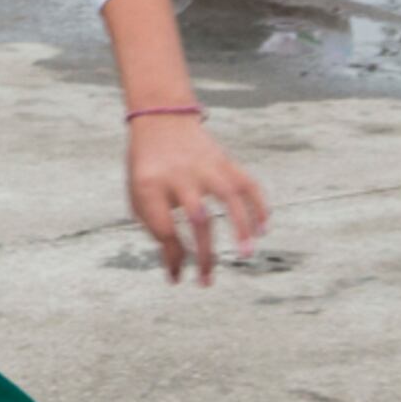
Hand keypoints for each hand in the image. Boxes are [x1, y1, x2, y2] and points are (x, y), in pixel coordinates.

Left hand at [128, 113, 268, 283]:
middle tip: (206, 282)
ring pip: (229, 196)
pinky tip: (263, 228)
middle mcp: (180, 175)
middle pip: (198, 218)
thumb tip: (177, 263)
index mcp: (150, 186)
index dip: (172, 257)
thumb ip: (154, 226)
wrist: (161, 120)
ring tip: (246, 254)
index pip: (164, 229)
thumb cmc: (148, 169)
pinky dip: (258, 205)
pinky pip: (247, 182)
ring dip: (240, 227)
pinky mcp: (223, 160)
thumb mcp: (137, 195)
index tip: (177, 277)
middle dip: (204, 255)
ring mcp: (205, 166)